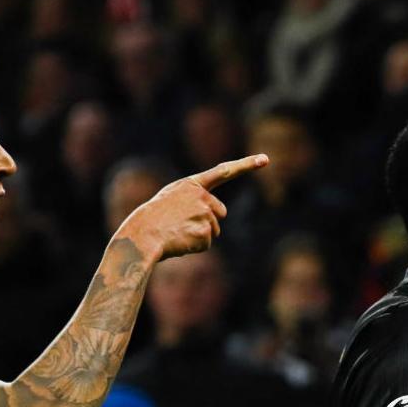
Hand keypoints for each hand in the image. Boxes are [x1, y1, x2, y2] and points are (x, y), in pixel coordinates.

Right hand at [118, 154, 268, 259]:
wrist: (141, 235)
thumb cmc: (151, 219)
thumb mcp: (170, 199)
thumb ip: (192, 199)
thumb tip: (211, 218)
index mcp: (192, 184)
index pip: (224, 171)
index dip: (246, 165)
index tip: (265, 159)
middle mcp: (202, 196)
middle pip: (220, 212)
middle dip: (209, 220)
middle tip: (183, 224)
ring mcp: (204, 214)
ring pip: (214, 230)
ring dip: (200, 235)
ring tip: (178, 233)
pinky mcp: (205, 232)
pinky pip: (206, 244)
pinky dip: (195, 247)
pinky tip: (180, 241)